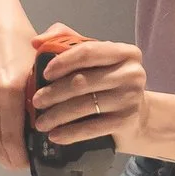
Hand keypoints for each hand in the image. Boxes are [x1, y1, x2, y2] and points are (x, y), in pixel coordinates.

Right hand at [0, 0, 39, 169]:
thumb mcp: (37, 66)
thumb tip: (41, 127)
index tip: (26, 163)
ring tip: (6, 144)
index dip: (18, 158)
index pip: (10, 139)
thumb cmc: (17, 37)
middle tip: (17, 160)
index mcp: (8, 90)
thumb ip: (36, 98)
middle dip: (6, 157)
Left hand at [32, 27, 146, 149]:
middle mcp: (132, 73)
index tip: (44, 73)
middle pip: (82, 81)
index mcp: (124, 52)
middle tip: (36, 101)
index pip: (88, 52)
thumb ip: (65, 40)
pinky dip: (70, 133)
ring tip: (40, 122)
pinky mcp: (126, 121)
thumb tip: (36, 42)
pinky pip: (92, 128)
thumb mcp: (94, 57)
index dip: (62, 62)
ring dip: (57, 115)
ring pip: (84, 105)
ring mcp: (130, 98)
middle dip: (54, 92)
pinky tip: (55, 136)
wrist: (138, 116)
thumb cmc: (108, 82)